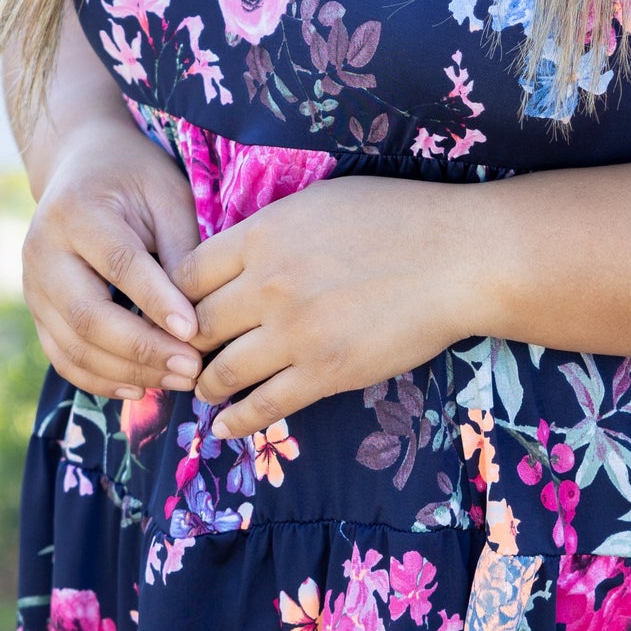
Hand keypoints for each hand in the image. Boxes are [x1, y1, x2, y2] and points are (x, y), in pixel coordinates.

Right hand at [22, 115, 204, 400]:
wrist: (78, 164)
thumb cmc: (135, 176)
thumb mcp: (166, 194)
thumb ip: (180, 249)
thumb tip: (196, 316)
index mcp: (77, 212)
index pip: (119, 264)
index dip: (156, 301)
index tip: (195, 332)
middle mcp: (44, 251)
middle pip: (87, 315)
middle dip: (142, 350)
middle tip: (192, 369)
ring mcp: (34, 285)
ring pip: (73, 346)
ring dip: (127, 372)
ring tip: (178, 381)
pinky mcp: (37, 310)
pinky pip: (63, 357)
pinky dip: (101, 380)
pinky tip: (140, 388)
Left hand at [172, 176, 489, 439]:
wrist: (458, 257)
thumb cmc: (397, 218)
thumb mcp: (319, 203)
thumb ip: (269, 230)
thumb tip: (234, 255)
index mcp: (263, 235)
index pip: (186, 274)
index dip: (173, 298)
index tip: (177, 313)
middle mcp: (268, 284)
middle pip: (195, 326)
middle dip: (184, 346)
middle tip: (183, 358)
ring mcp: (295, 332)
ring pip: (222, 371)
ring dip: (206, 386)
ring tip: (205, 391)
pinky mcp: (325, 372)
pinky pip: (264, 406)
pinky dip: (237, 421)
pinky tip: (225, 427)